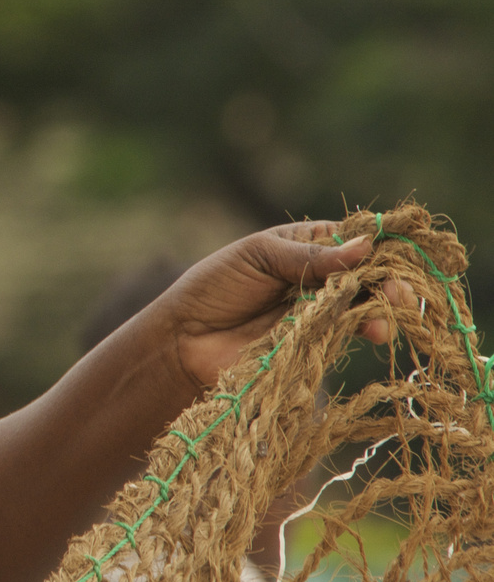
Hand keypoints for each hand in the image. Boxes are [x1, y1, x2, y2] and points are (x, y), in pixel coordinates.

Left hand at [155, 221, 413, 391]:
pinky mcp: (316, 342)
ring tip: (388, 309)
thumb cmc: (214, 287)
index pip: (354, 239)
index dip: (377, 245)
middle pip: (367, 274)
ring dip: (381, 307)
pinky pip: (347, 333)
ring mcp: (321, 310)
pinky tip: (373, 329)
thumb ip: (309, 256)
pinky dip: (364, 329)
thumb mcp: (258, 257)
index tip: (395, 254)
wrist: (183, 339)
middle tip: (398, 290)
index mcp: (307, 244)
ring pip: (364, 305)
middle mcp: (320, 276)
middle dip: (387, 280)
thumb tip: (365, 247)